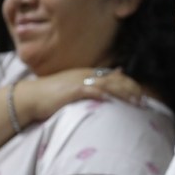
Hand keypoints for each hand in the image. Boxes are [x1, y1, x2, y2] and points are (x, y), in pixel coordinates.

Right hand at [15, 68, 145, 125]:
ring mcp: (79, 82)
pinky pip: (89, 90)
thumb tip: (119, 71)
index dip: (130, 86)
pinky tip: (110, 100)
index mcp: (88, 73)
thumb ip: (97, 79)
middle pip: (115, 80)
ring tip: (135, 102)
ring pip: (107, 85)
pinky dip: (101, 94)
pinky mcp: (71, 90)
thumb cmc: (53, 93)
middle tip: (143, 101)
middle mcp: (86, 74)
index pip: (115, 77)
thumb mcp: (77, 84)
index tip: (141, 96)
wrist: (30, 96)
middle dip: (131, 90)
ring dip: (123, 94)